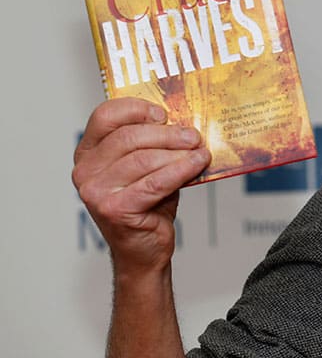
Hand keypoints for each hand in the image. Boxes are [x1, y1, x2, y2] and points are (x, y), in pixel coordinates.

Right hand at [72, 98, 210, 273]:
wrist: (144, 249)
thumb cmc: (147, 204)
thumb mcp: (147, 167)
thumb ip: (155, 144)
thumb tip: (185, 122)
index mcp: (88, 153)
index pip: (105, 116)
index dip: (136, 109)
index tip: (163, 113)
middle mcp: (85, 171)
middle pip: (129, 137)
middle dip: (167, 133)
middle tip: (193, 135)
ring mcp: (96, 192)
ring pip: (144, 159)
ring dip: (178, 152)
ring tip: (200, 151)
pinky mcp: (115, 209)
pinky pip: (155, 182)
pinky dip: (182, 170)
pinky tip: (198, 163)